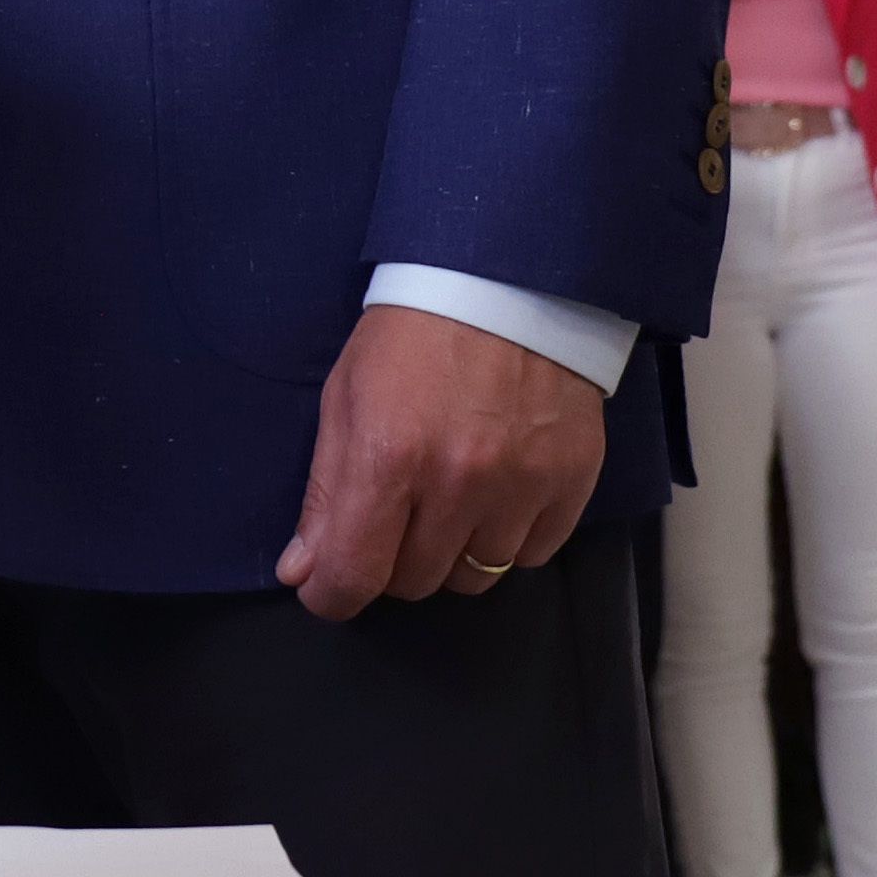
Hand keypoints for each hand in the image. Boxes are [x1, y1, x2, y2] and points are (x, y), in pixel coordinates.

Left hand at [274, 302, 610, 618]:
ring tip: (448, 500)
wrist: (507, 283)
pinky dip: (508, 538)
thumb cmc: (410, 336)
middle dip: (392, 561)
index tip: (328, 583)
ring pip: (475, 577)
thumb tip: (304, 572)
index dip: (332, 594)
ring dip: (452, 554)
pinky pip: (532, 554)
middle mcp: (457, 484)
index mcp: (388, 459)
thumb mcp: (345, 399)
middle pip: (414, 582)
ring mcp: (521, 487)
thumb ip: (324, 494)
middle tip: (394, 514)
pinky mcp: (572, 484)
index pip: (354, 576)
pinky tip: (497, 494)